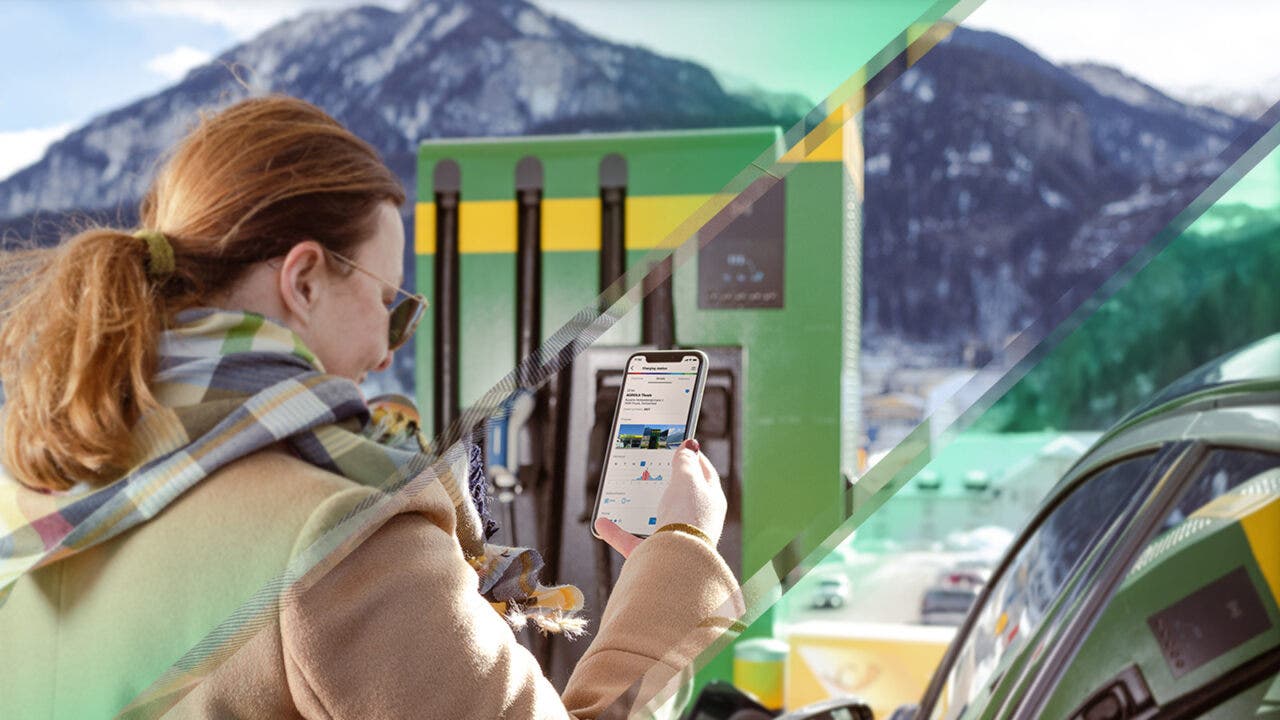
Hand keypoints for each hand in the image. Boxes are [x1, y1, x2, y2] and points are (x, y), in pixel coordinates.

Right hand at [594, 439, 726, 558]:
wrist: (678, 561)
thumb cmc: (688, 516)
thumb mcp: (686, 479)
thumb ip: (685, 462)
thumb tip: (690, 446)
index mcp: (711, 502)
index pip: (705, 473)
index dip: (693, 457)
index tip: (681, 446)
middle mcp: (697, 522)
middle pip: (681, 498)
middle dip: (667, 484)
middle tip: (653, 468)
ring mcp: (677, 539)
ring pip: (657, 521)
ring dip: (641, 510)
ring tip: (627, 496)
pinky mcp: (656, 556)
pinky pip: (632, 541)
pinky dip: (617, 532)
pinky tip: (602, 523)